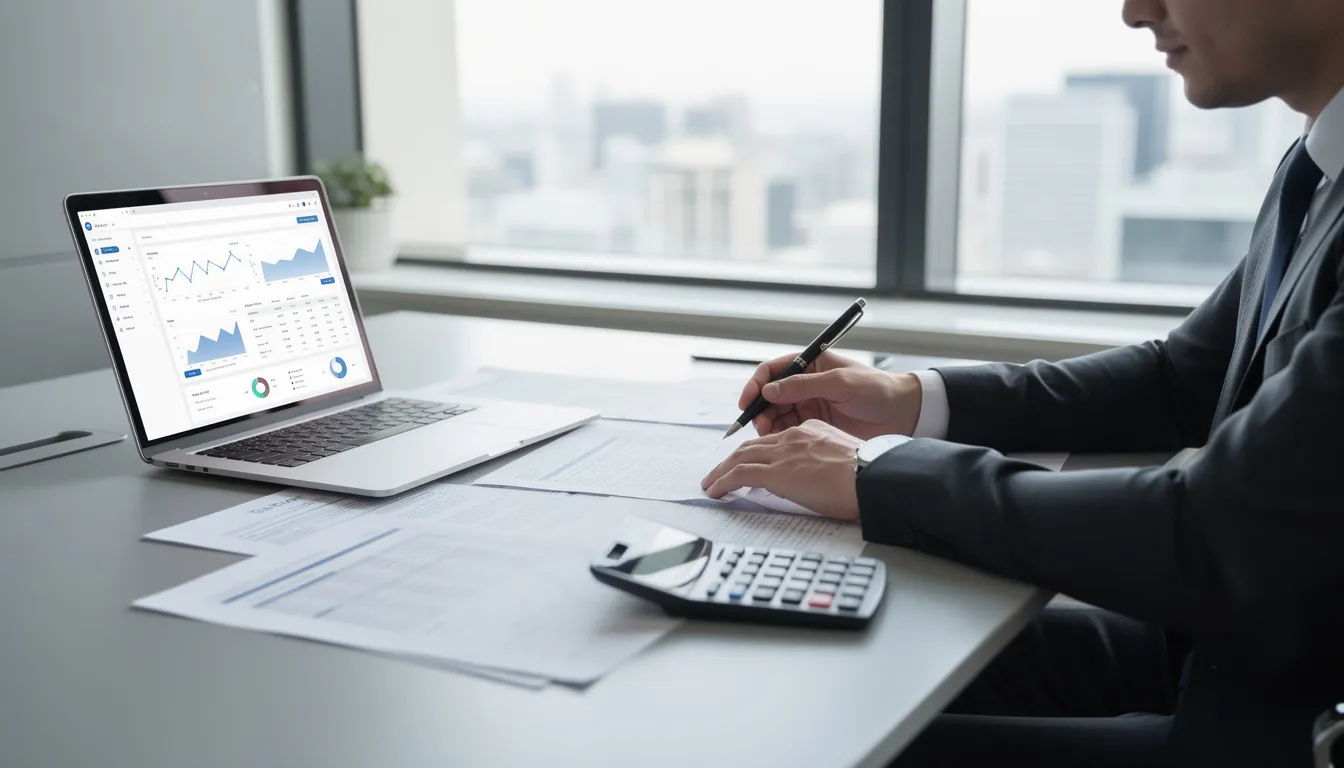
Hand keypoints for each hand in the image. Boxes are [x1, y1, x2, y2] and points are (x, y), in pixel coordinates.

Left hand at [701, 420, 862, 520]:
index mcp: (811, 431)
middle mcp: (793, 437)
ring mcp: (783, 453)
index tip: (748, 462)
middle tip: (720, 473)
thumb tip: (820, 481)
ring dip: (721, 472)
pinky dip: (722, 482)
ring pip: (740, 458)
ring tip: (711, 484)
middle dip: (732, 460)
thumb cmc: (868, 475)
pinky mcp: (775, 472)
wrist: (872, 477)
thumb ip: (826, 464)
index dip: (757, 451)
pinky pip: (738, 475)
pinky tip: (715, 491)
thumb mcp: (844, 460)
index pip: (775, 440)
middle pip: (752, 446)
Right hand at [738, 351, 922, 439]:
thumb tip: (769, 390)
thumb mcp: (840, 383)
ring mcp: (810, 405)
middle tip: (760, 426)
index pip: (773, 371)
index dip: (756, 385)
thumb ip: (803, 385)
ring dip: (767, 424)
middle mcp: (806, 384)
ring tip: (768, 436)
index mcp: (811, 364)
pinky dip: (779, 436)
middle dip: (760, 410)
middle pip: (770, 395)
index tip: (748, 402)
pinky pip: (789, 429)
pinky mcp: (815, 425)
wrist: (904, 413)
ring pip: (776, 414)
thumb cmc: (877, 390)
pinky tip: (778, 443)